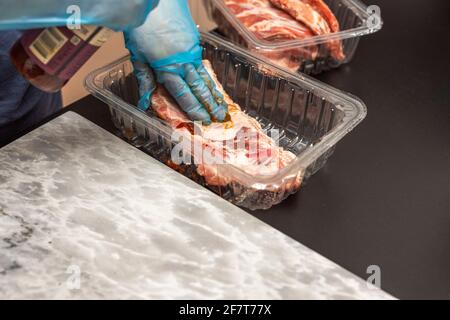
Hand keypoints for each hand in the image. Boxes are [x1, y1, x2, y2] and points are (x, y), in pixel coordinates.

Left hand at [124, 0, 227, 124]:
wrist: (154, 0)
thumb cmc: (142, 26)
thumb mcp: (138, 55)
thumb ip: (144, 78)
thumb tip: (144, 101)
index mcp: (168, 69)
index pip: (184, 96)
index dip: (194, 110)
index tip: (203, 120)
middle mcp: (184, 64)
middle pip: (199, 89)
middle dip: (210, 106)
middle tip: (220, 118)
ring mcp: (192, 53)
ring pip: (205, 78)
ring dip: (213, 94)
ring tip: (223, 105)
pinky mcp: (194, 43)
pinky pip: (203, 65)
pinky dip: (209, 78)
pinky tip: (211, 84)